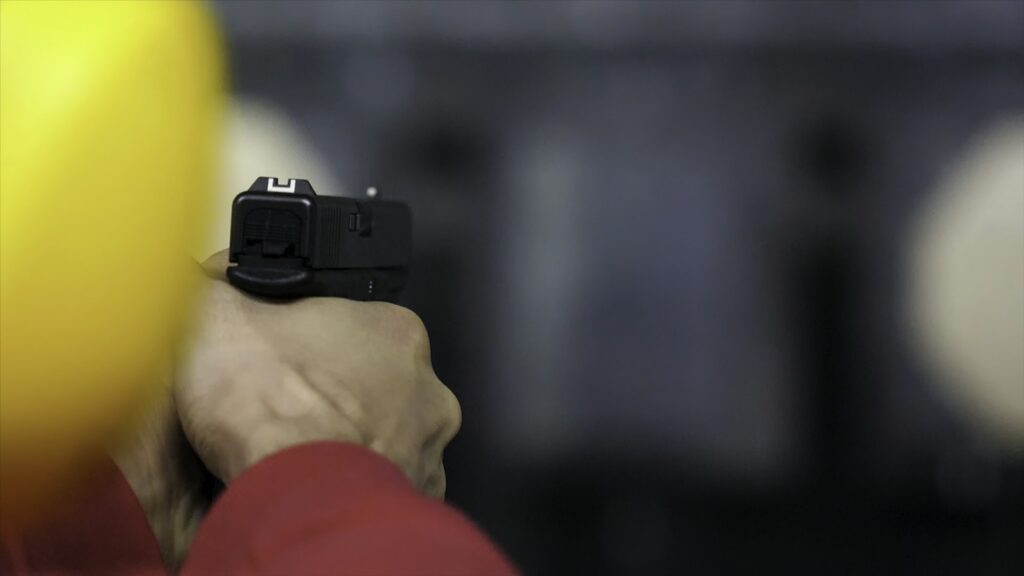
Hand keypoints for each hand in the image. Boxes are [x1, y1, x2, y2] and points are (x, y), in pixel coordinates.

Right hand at [175, 251, 460, 496]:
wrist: (291, 493)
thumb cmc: (268, 404)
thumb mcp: (217, 316)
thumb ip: (219, 286)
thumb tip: (209, 276)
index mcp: (395, 331)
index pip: (356, 327)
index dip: (311, 345)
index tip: (281, 364)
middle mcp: (428, 388)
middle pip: (376, 385)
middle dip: (336, 398)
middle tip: (287, 413)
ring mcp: (428, 446)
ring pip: (384, 440)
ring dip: (349, 445)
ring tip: (298, 456)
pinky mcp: (420, 497)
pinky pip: (384, 490)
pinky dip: (354, 488)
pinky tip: (317, 489)